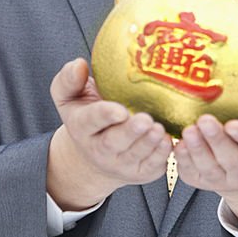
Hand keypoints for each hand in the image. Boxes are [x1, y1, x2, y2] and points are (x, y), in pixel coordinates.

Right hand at [47, 58, 171, 210]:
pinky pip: (152, 166)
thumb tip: (79, 64)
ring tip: (159, 129)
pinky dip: (161, 156)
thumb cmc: (87, 114)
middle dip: (130, 132)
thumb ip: (68, 79)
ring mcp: (120, 163)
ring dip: (148, 144)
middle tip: (146, 120)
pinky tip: (168, 141)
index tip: (119, 109)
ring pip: (135, 156)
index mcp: (82, 126)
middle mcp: (99, 149)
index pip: (90, 120)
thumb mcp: (69, 96)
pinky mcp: (140, 172)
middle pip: (113, 143)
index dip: (105, 115)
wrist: (96, 153)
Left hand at [174, 111, 237, 229]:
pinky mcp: (202, 181)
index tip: (233, 123)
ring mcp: (223, 179)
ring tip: (188, 130)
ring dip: (197, 149)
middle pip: (230, 160)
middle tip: (204, 121)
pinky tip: (178, 143)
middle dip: (217, 141)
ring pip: (208, 168)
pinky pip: (191, 173)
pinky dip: (183, 159)